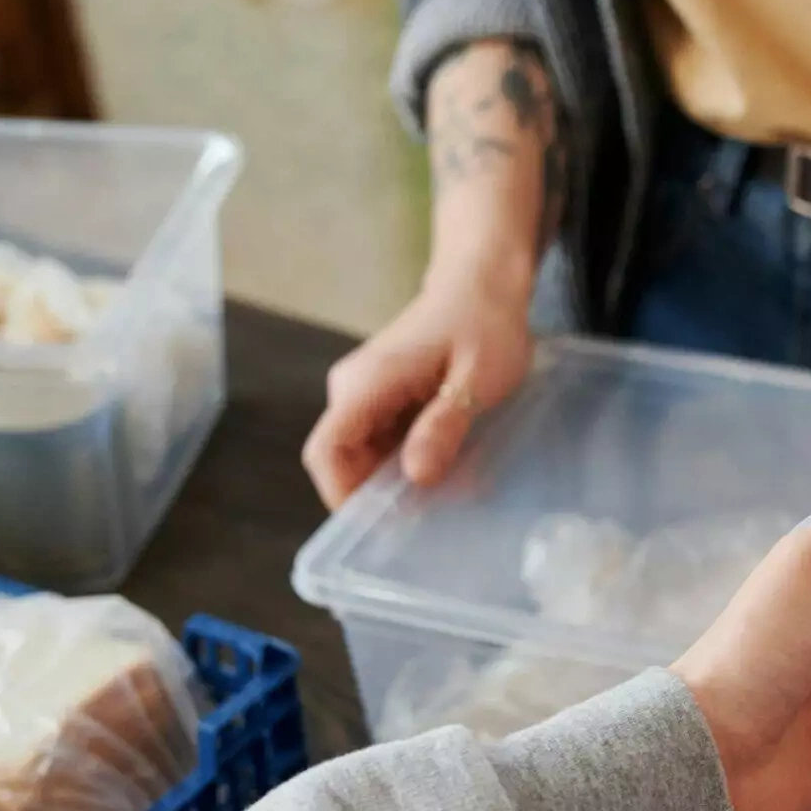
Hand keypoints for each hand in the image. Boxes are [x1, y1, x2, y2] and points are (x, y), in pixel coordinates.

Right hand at [302, 282, 532, 507]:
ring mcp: (365, 394)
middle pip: (345, 461)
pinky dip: (411, 461)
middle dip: (382, 493)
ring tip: (449, 489)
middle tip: (432, 514)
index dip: (343, 495)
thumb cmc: (484, 324)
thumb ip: (444, 425)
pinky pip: (384, 443)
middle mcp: (352, 390)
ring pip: (366, 456)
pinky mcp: (382, 399)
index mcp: (365, 383)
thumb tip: (415, 475)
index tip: (381, 525)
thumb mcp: (476, 380)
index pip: (327, 451)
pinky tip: (448, 465)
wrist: (483, 285)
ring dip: (400, 479)